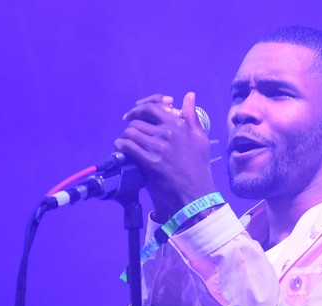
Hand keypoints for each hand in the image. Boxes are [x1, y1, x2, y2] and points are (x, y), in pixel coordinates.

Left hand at [114, 92, 216, 220]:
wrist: (196, 193)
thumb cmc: (199, 167)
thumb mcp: (201, 138)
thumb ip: (192, 116)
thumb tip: (189, 95)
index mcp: (179, 124)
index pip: (153, 108)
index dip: (139, 109)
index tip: (132, 114)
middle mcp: (168, 133)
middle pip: (139, 120)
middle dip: (131, 125)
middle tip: (129, 133)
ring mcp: (158, 147)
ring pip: (131, 132)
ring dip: (126, 137)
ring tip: (126, 143)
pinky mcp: (150, 162)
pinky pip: (128, 147)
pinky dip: (121, 146)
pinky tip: (121, 148)